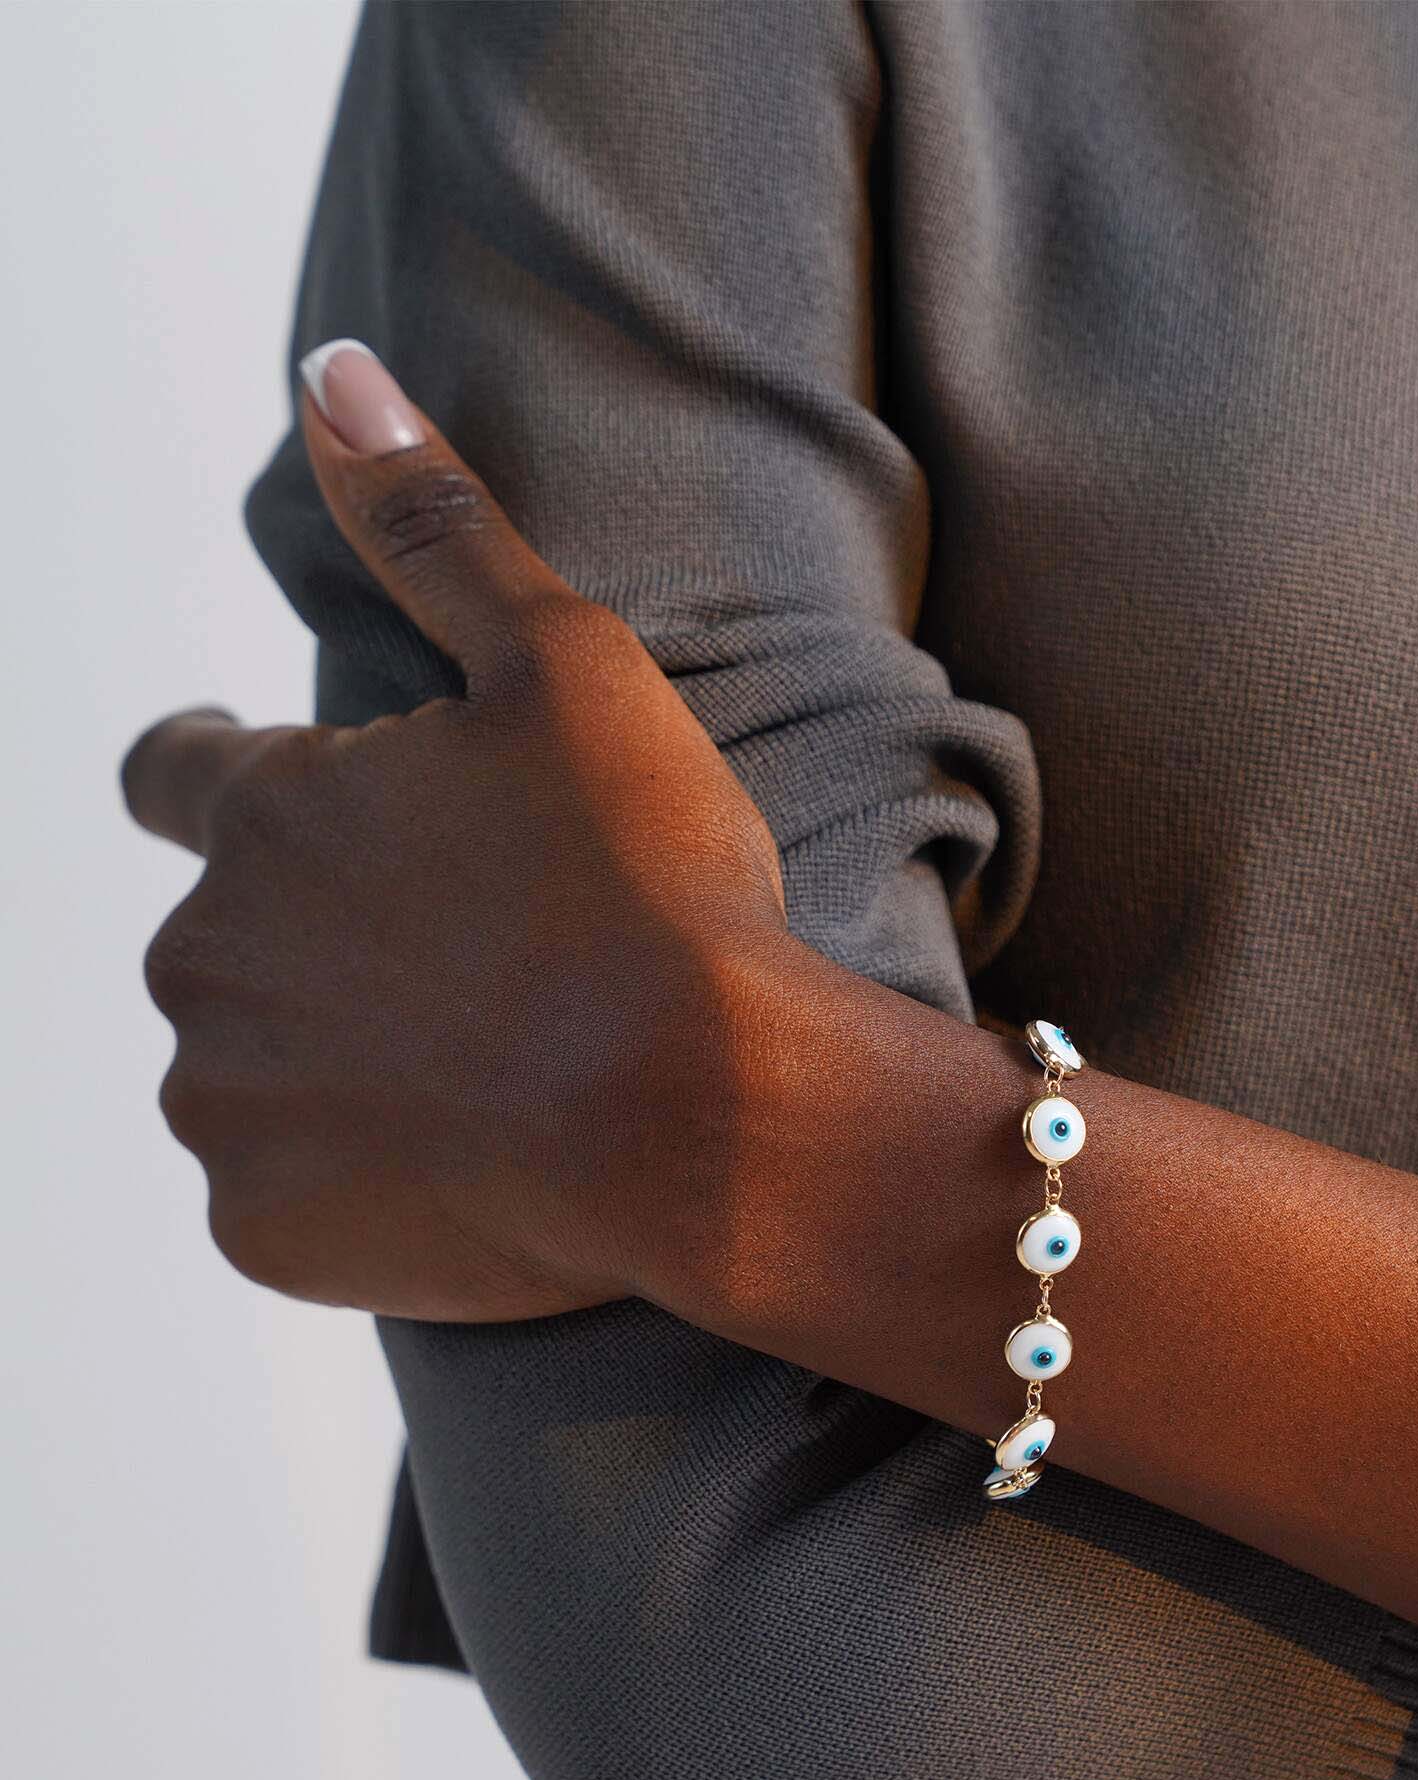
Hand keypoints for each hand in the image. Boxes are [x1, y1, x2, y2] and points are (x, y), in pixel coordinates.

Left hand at [123, 339, 796, 1322]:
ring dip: (327, 1058)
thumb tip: (329, 374)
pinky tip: (455, 1161)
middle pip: (226, 933)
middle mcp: (208, 953)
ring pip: (247, 1066)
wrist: (705, 1117)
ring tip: (468, 1065)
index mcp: (270, 815)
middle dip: (316, 935)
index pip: (172, 771)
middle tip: (457, 959)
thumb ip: (432, 529)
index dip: (212, 771)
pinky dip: (346, 1175)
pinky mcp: (266, 1227)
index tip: (253, 786)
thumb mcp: (565, 670)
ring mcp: (230, 1102)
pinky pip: (283, 1191)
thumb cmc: (651, 890)